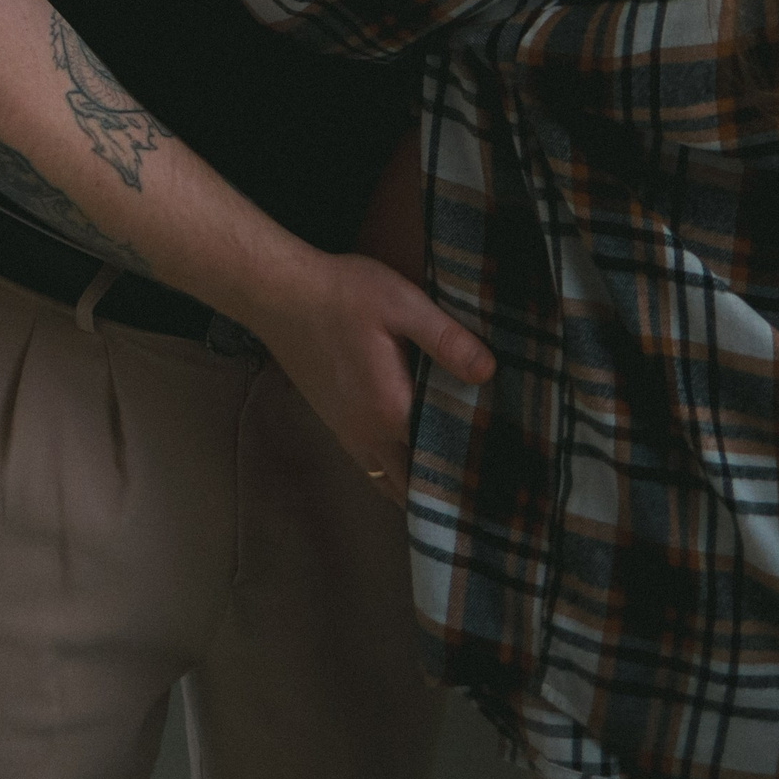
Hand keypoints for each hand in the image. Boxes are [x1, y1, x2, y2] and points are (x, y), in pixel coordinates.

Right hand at [257, 248, 493, 505]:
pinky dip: (393, 472)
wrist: (281, 293)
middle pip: (412, 481)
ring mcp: (346, 433)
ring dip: (417, 482)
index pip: (441, 453)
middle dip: (445, 485)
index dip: (470, 459)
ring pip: (388, 480)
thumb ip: (446, 339)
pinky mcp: (334, 423)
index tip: (498, 466)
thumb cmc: (344, 294)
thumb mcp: (403, 304)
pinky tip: (411, 455)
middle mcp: (367, 434)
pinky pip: (370, 466)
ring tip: (452, 478)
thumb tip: (489, 372)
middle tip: (481, 481)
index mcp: (391, 409)